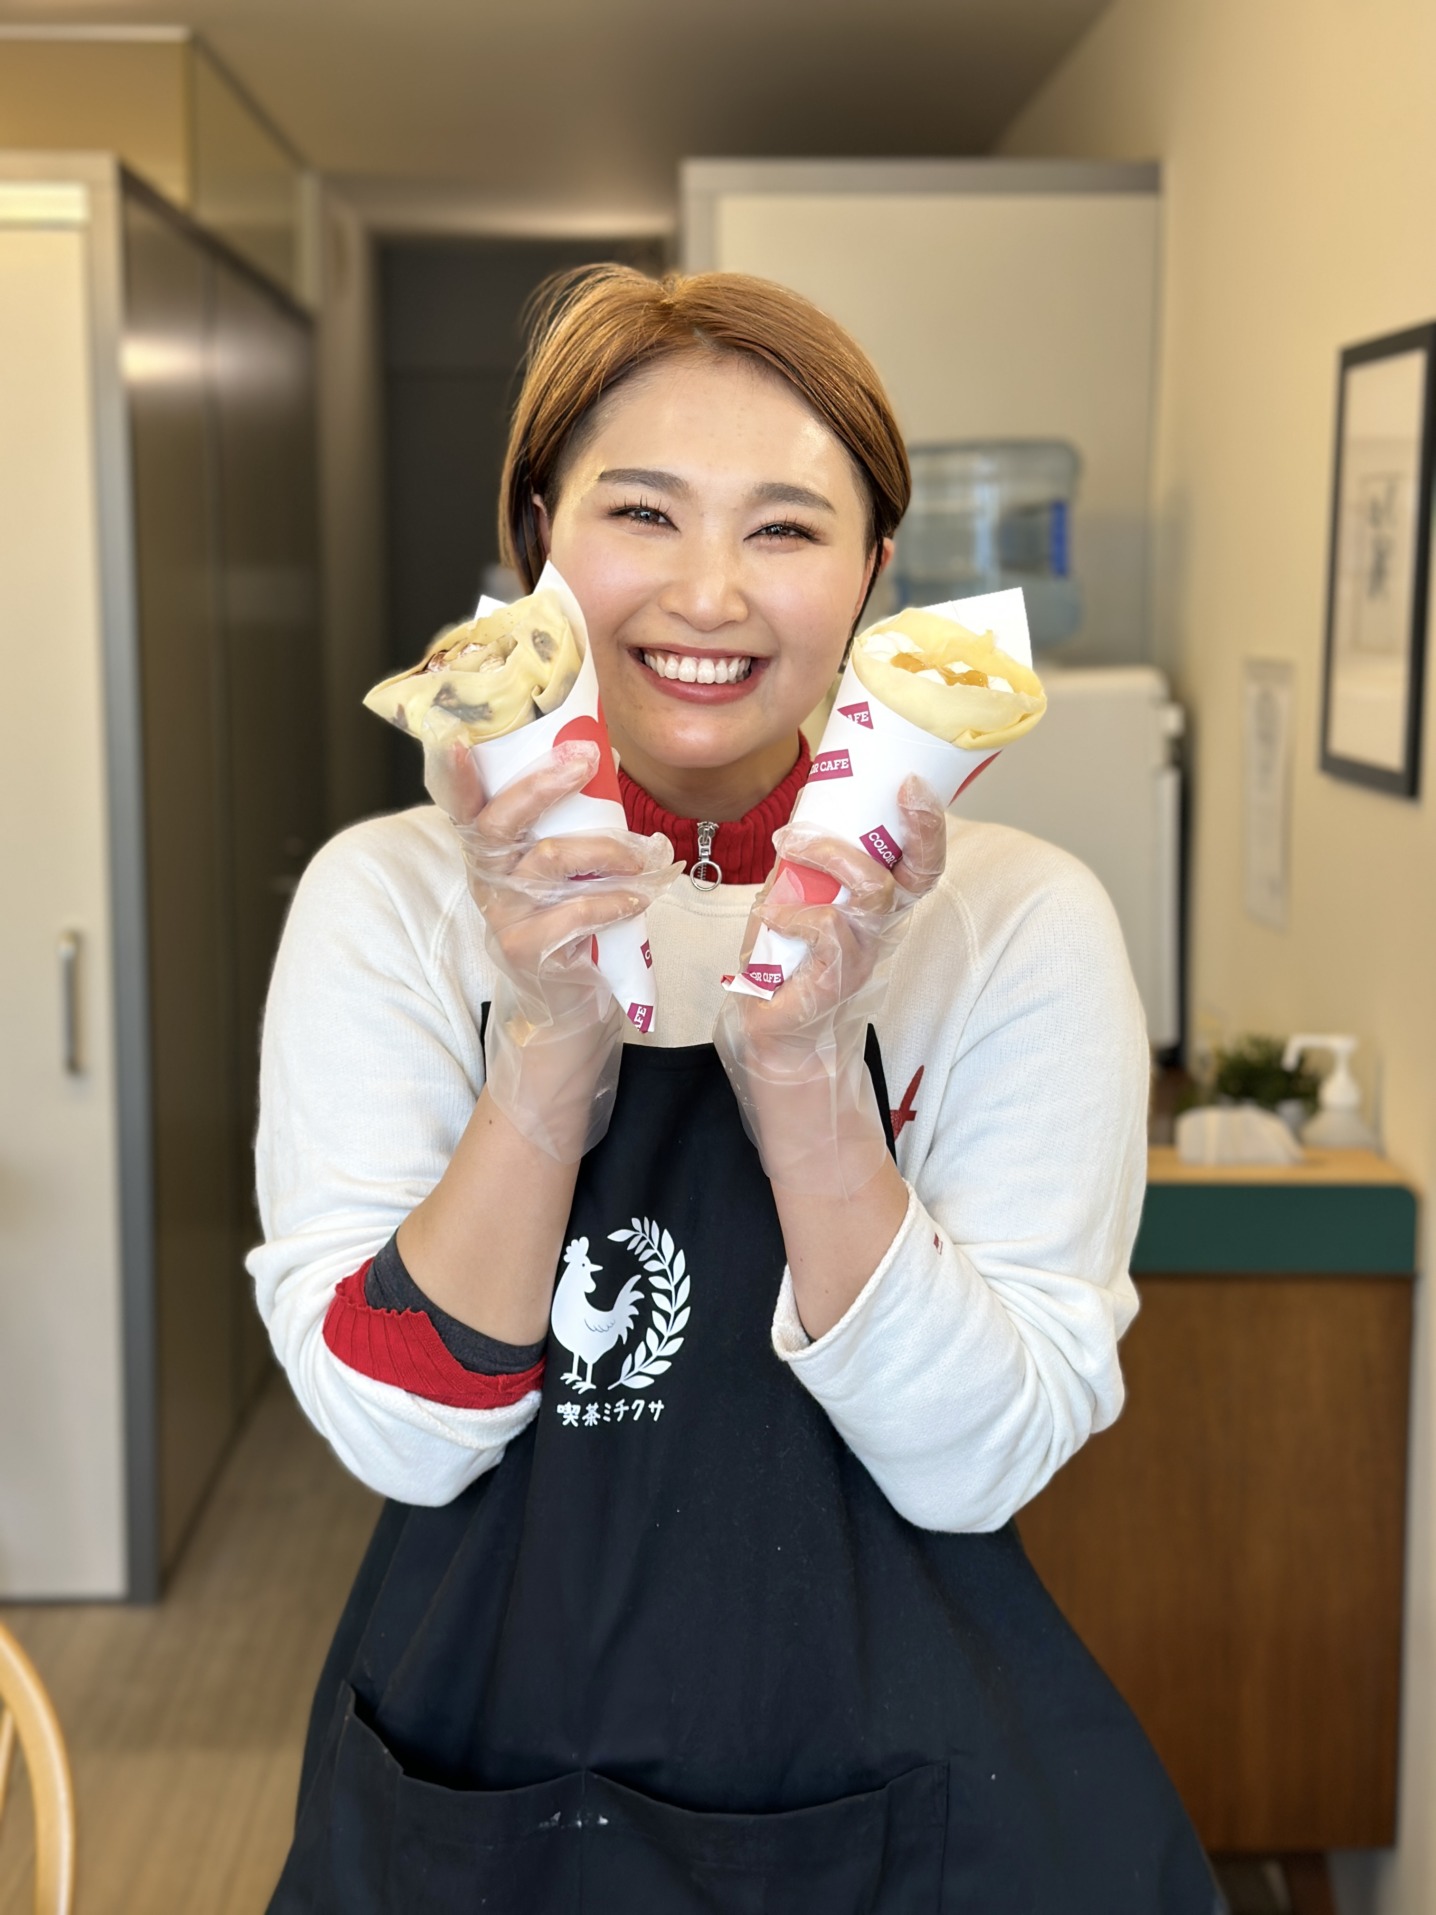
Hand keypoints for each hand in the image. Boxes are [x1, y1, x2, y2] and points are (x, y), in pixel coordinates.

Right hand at [426, 738, 676, 1160]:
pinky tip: (639, 899)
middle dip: (542, 785)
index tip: (456, 736)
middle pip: (500, 820)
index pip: (463, 806)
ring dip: (607, 849)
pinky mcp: (529, 949)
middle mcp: (488, 879)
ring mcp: (505, 915)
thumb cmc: (570, 925)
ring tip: (644, 855)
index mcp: (491, 853)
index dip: (454, 775)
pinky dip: (615, 900)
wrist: (565, 1007)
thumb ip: (571, 824)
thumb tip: (602, 757)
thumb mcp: (563, 872)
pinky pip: (575, 912)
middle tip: (585, 761)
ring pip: (549, 860)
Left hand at [714, 776, 945, 1196]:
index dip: (928, 826)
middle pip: (915, 875)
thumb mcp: (789, 907)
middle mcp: (875, 932)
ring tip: (792, 844)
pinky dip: (796, 914)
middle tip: (898, 793)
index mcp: (872, 911)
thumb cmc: (783, 971)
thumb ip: (796, 873)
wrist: (774, 1043)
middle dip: (919, 828)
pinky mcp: (830, 982)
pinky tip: (772, 919)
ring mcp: (856, 958)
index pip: (918, 865)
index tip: (915, 785)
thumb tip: (794, 828)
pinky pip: (826, 931)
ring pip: (872, 892)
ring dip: (831, 856)